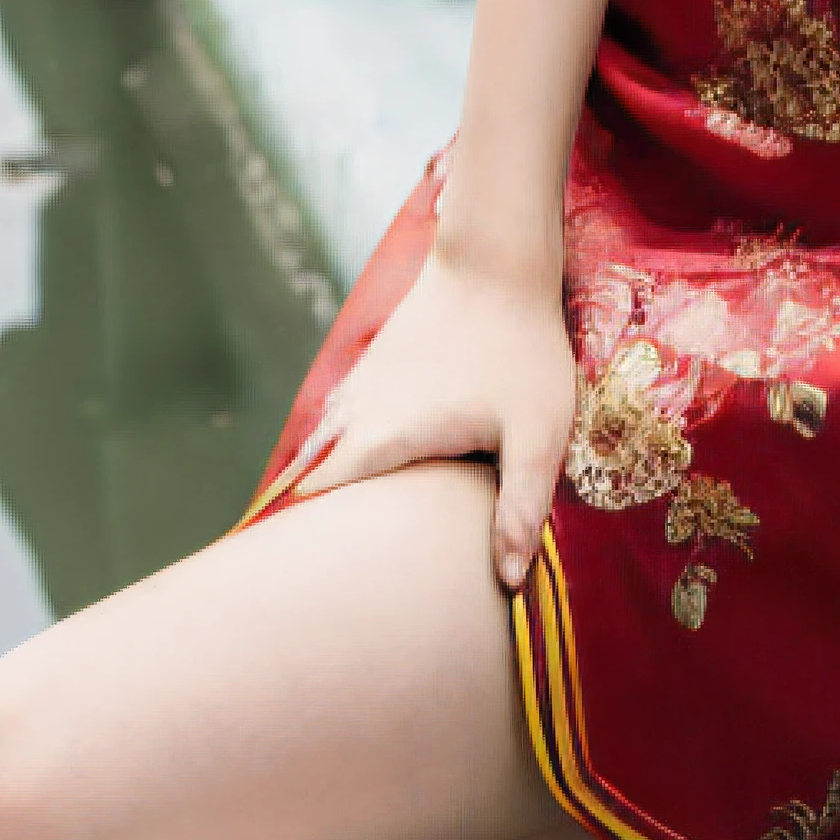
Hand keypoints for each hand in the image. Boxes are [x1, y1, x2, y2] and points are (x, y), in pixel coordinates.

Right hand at [273, 238, 581, 595]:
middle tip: (313, 565)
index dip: (307, 539)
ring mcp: (362, 383)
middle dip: (310, 518)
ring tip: (333, 525)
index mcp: (384, 440)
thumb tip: (508, 581)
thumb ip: (522, 506)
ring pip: (323, 442)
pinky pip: (341, 415)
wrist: (497, 258)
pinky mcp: (377, 362)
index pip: (320, 500)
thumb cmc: (520, 349)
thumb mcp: (537, 433)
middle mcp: (357, 413)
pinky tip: (359, 460)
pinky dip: (339, 443)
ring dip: (323, 478)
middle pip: (312, 476)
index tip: (302, 579)